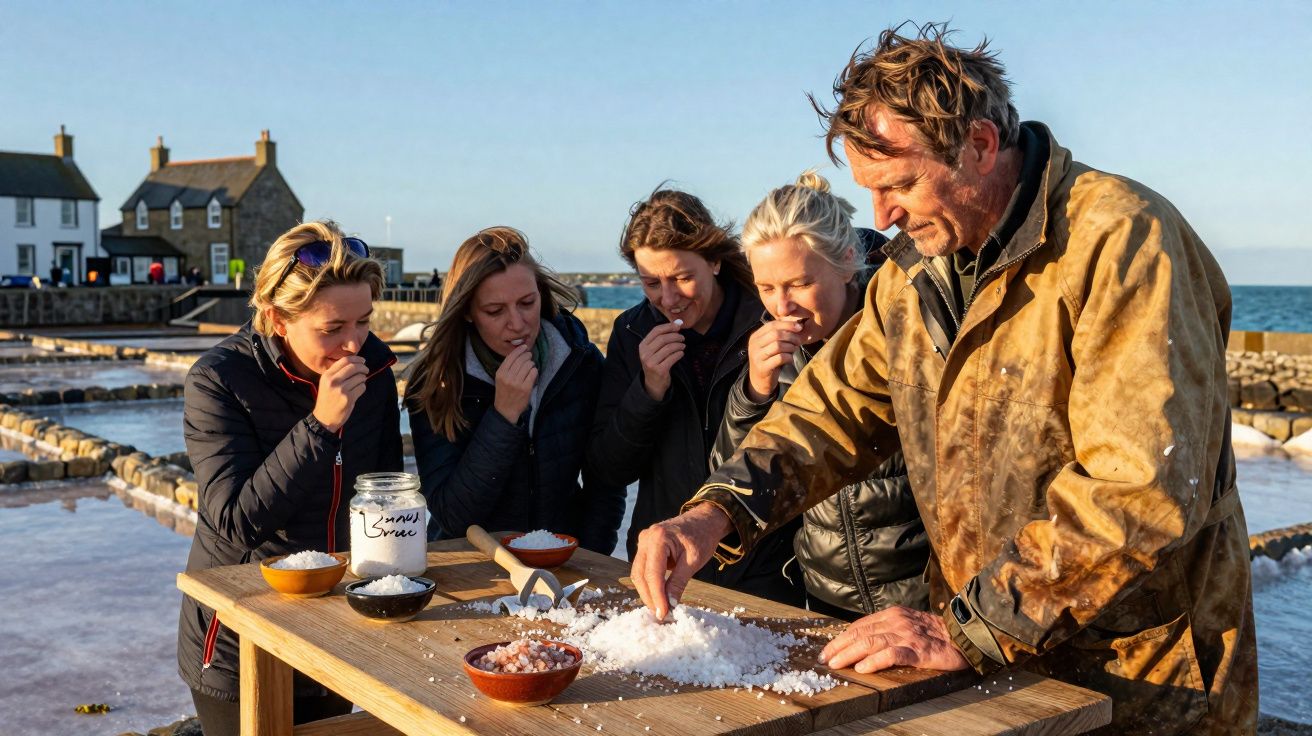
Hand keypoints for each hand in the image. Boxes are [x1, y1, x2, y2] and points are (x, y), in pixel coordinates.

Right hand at [312, 356, 367, 432]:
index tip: (362, 361)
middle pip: (354, 367)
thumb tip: (356, 362)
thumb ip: (338, 373)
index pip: (345, 360)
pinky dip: (362, 388)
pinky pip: (362, 387)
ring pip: (360, 377)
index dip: (356, 359)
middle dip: (363, 367)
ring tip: (360, 383)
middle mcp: (333, 381)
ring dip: (363, 379)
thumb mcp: (327, 383)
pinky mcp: (348, 398)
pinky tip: (357, 392)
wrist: (324, 418)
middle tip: (366, 370)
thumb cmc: (328, 399)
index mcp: (327, 375)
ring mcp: (341, 390)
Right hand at [493, 344, 537, 422]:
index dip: (519, 350)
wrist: (506, 410)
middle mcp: (508, 377)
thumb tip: (519, 353)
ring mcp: (517, 383)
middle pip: (520, 360)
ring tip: (531, 364)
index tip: (524, 347)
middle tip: (529, 355)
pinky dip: (534, 370)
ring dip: (531, 363)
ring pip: (528, 365)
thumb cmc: (504, 392)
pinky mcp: (526, 388)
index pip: (511, 357)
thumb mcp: (500, 379)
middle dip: (527, 355)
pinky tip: (533, 372)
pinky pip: (533, 373)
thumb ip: (507, 367)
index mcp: (500, 373)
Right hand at [631, 503, 732, 620]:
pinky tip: (658, 595)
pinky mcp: (645, 547)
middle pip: (641, 575)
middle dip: (649, 597)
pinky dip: (649, 583)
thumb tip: (670, 605)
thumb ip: (679, 582)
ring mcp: (643, 541)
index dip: (657, 596)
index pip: (653, 574)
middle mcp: (646, 538)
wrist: (703, 520)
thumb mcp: (693, 561)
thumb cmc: (702, 537)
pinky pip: (642, 568)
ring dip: (647, 592)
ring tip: (660, 607)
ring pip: (638, 573)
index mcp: (658, 538)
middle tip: (662, 615)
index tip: (663, 614)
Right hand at [638, 322, 684, 400]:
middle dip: (675, 336)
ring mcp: (651, 362)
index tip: (678, 326)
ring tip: (683, 346)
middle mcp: (645, 354)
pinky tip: (681, 354)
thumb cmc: (656, 363)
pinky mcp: (659, 370)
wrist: (653, 383)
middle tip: (682, 338)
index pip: (656, 331)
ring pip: (668, 348)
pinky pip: (672, 358)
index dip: (668, 326)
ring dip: (679, 345)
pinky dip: (679, 354)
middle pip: (663, 339)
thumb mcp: (654, 350)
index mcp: (643, 346)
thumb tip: (678, 323)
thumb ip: (664, 336)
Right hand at [745, 320, 803, 401]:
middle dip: (791, 336)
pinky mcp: (762, 367)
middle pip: (775, 334)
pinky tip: (790, 359)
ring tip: (794, 350)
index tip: (799, 327)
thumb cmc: (769, 360)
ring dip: (790, 347)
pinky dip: (789, 357)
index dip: (787, 325)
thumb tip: (796, 324)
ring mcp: (757, 356)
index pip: (772, 325)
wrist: (759, 380)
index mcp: (755, 336)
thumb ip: (779, 335)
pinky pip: (779, 358)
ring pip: (778, 346)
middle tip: (799, 341)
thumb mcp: (770, 345)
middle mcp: (754, 345)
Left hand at [819, 606, 969, 673]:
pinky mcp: (918, 650)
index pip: (860, 625)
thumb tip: (862, 641)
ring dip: (850, 654)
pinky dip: (875, 661)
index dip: (841, 638)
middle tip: (825, 659)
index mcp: (892, 614)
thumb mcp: (907, 624)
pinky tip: (863, 668)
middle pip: (861, 633)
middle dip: (839, 646)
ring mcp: (907, 635)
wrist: (965, 636)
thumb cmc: (935, 634)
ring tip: (837, 664)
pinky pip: (892, 654)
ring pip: (871, 642)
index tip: (828, 650)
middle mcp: (897, 621)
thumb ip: (887, 629)